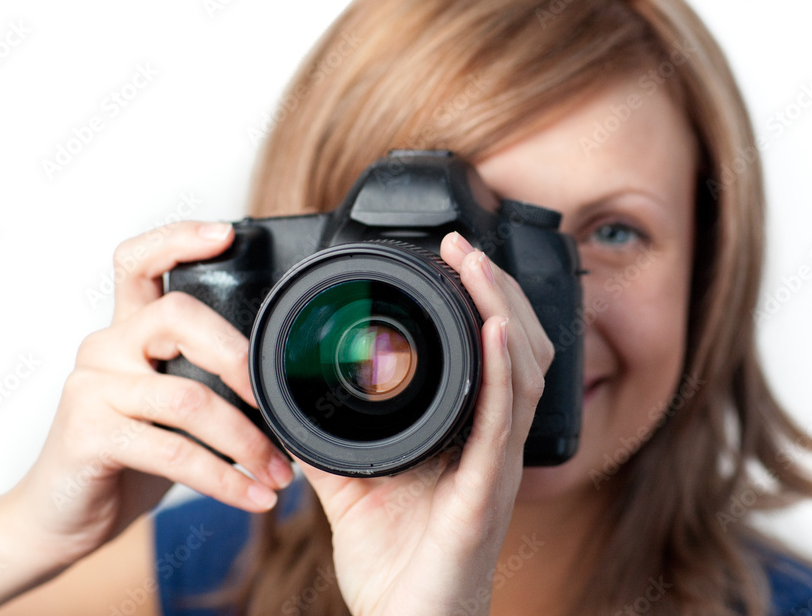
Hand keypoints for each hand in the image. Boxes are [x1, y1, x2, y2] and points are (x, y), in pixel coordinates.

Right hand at [2, 221, 293, 567]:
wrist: (60, 516)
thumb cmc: (125, 457)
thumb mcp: (167, 407)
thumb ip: (201, 376)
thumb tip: (278, 376)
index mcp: (126, 331)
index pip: (139, 261)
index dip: (178, 238)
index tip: (226, 234)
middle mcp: (104, 347)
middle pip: (177, 315)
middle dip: (240, 358)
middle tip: (277, 403)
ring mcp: (92, 388)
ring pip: (188, 396)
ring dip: (247, 441)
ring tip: (278, 473)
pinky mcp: (88, 434)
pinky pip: (173, 450)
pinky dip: (223, 478)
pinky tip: (250, 496)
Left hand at [300, 232, 554, 614]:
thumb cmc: (394, 564)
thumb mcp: (350, 483)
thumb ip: (326, 436)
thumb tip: (287, 396)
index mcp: (468, 437)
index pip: (492, 356)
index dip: (483, 303)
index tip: (453, 258)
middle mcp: (493, 445)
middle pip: (521, 350)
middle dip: (497, 291)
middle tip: (467, 247)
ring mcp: (497, 467)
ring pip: (524, 372)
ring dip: (504, 312)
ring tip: (480, 269)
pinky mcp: (487, 494)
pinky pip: (505, 422)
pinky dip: (503, 370)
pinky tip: (496, 330)